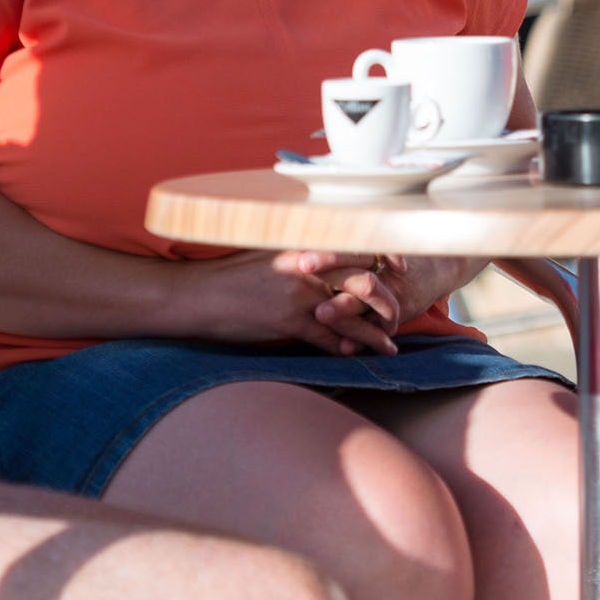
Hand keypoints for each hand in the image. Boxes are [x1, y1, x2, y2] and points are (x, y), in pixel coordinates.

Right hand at [190, 249, 400, 355]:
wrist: (200, 295)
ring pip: (351, 316)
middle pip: (365, 282)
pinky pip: (326, 338)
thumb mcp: (268, 252)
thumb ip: (301, 253)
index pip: (358, 248)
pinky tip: (353, 355)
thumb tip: (324, 259)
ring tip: (389, 346)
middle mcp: (308, 266)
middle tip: (397, 316)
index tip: (399, 270)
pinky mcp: (289, 321)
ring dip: (372, 334)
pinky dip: (342, 348)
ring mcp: (300, 294)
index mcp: (306, 244)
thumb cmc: (231, 274)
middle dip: (387, 302)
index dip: (385, 260)